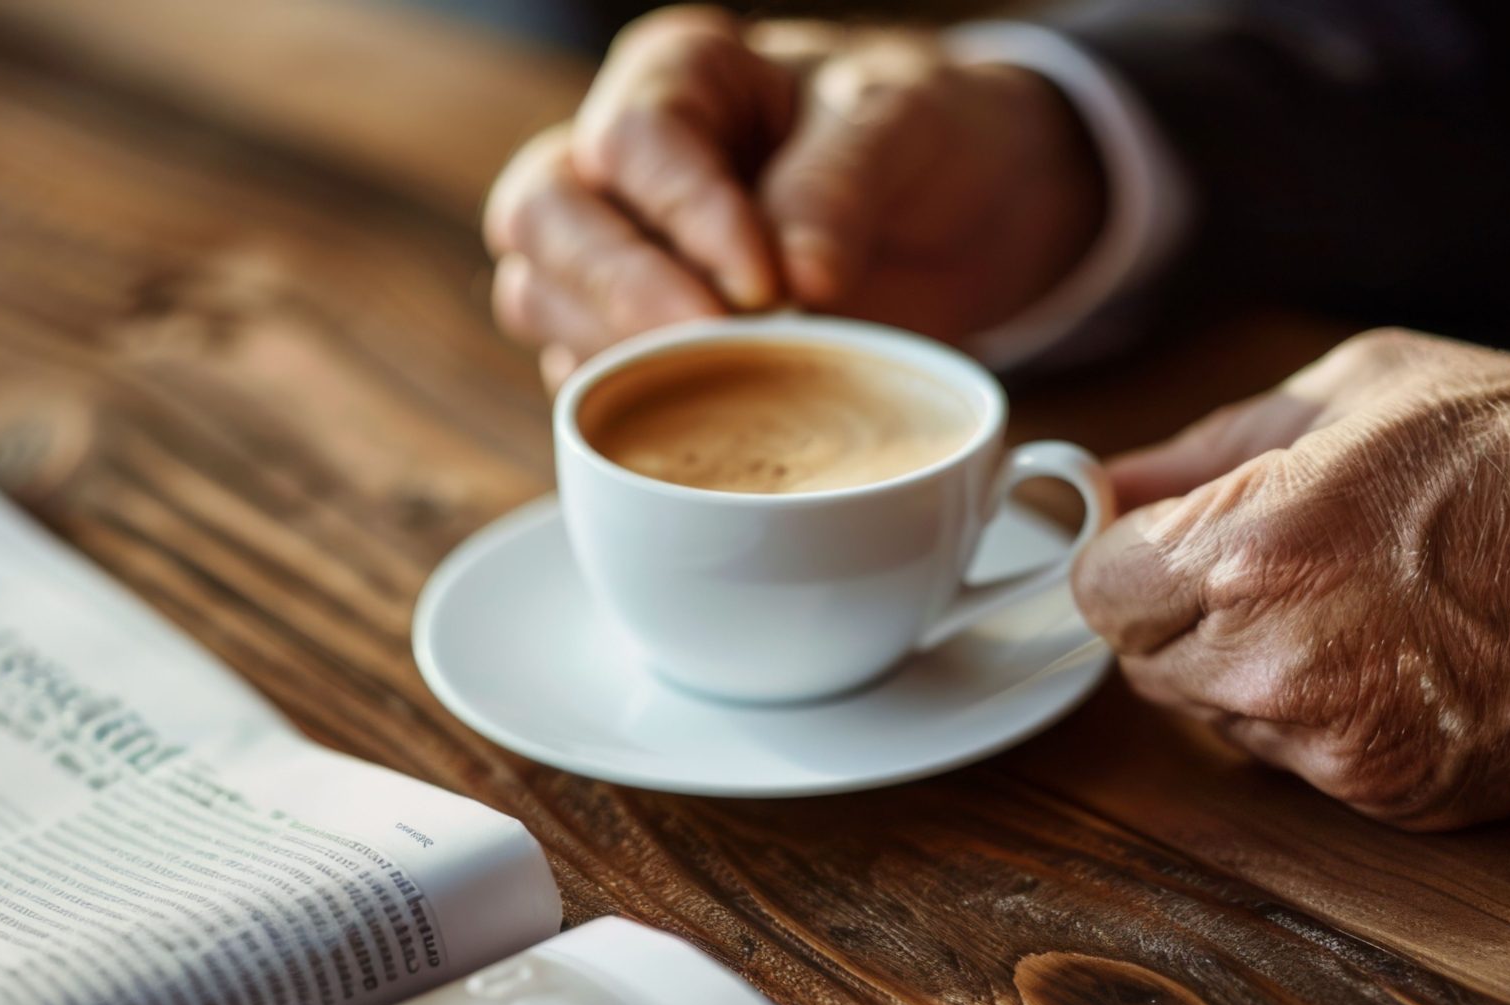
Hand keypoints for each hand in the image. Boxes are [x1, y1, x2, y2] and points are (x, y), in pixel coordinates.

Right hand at [483, 5, 1102, 385]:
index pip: (636, 140)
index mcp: (681, 76)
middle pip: (545, 214)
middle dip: (618, 289)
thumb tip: (797, 277)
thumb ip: (843, 183)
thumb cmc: (924, 137)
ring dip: (610, 351)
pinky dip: (624, 408)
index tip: (764, 284)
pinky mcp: (637, 336)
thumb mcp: (905, 127)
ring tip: (714, 384)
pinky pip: (584, 377)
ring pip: (541, 296)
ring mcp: (619, 250)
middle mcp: (625, 161)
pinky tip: (697, 423)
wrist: (968, 210)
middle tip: (707, 344)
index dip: (687, 214)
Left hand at [1072, 329, 1509, 830]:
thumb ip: (1210, 446)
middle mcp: (1270, 657)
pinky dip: (1328, 721)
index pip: (1100, 590)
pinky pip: (1299, 762)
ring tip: (1359, 606)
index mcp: (1250, 544)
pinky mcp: (1382, 793)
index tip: (1168, 541)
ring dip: (1252, 672)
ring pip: (1217, 718)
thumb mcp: (1362, 389)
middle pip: (1144, 663)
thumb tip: (1110, 481)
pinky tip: (1405, 661)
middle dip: (1185, 615)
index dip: (1130, 560)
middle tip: (1280, 565)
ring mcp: (1326, 738)